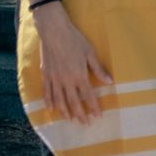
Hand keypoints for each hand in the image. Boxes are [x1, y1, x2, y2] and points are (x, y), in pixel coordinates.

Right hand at [35, 3, 111, 123]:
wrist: (54, 31)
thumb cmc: (75, 40)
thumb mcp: (90, 53)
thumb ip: (98, 69)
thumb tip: (110, 82)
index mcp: (79, 75)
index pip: (88, 95)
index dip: (93, 107)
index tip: (97, 116)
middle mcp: (66, 80)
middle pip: (73, 101)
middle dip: (79, 114)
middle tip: (84, 124)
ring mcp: (54, 78)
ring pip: (59, 99)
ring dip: (64, 111)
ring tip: (69, 120)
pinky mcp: (45, 74)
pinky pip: (47, 91)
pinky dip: (49, 101)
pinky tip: (51, 108)